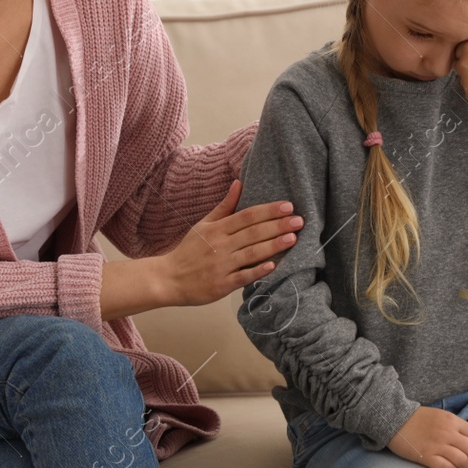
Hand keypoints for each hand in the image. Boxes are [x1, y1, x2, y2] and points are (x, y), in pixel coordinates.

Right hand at [162, 181, 301, 306]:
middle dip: (277, 226)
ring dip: (273, 245)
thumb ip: (224, 206)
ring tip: (292, 238)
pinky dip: (257, 271)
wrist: (168, 278)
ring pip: (251, 253)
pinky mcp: (221, 285)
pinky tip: (273, 266)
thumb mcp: (203, 225)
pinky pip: (242, 277)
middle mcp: (220, 245)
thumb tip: (239, 183)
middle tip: (299, 220)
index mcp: (217, 229)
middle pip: (253, 233)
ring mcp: (221, 265)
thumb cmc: (189, 251)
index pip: (247, 216)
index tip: (288, 206)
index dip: (268, 210)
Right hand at [388, 406, 467, 467]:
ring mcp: (437, 445)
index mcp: (453, 421)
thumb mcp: (443, 416)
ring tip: (460, 467)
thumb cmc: (420, 419)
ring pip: (462, 461)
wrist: (394, 420)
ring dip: (464, 467)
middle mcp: (447, 433)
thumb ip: (462, 428)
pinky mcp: (426, 457)